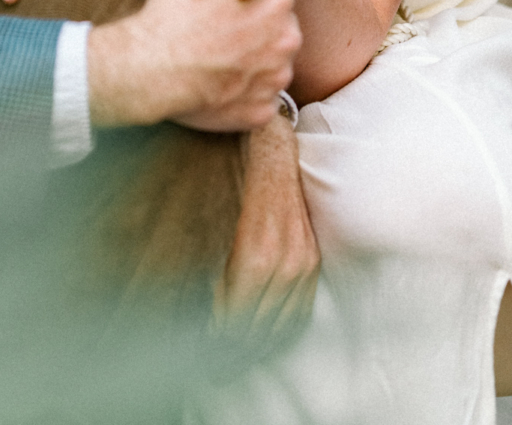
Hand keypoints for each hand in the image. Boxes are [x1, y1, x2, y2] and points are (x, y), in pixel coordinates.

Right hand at [86, 0, 300, 130]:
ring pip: (271, 66)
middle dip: (256, 28)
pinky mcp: (262, 111)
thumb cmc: (172, 11)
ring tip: (216, 59)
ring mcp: (277, 77)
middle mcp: (288, 37)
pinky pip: (259, 102)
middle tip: (220, 31)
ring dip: (252, 63)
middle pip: (279, 27)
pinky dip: (243, 97)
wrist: (149, 65)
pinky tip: (218, 87)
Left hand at [215, 116, 319, 347]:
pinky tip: (260, 340)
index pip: (236, 321)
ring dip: (254, 347)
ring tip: (229, 360)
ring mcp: (303, 261)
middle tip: (209, 366)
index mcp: (255, 253)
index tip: (199, 353)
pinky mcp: (312, 259)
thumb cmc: (229, 174)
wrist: (269, 145)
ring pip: (279, 326)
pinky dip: (278, 332)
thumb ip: (208, 266)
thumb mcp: (206, 217)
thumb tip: (199, 313)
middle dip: (231, 353)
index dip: (217, 343)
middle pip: (258, 329)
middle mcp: (285, 262)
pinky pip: (298, 311)